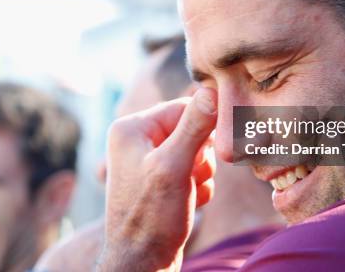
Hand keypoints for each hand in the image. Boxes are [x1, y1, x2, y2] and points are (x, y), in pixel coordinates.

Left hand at [98, 88, 216, 271]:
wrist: (142, 264)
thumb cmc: (150, 217)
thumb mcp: (174, 166)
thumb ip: (194, 127)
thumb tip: (212, 91)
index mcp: (131, 128)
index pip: (183, 107)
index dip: (203, 128)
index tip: (213, 148)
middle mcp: (137, 141)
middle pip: (192, 130)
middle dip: (201, 157)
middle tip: (189, 178)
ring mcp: (150, 161)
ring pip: (197, 152)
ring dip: (202, 174)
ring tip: (187, 194)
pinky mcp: (162, 180)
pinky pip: (193, 171)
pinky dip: (198, 187)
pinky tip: (188, 203)